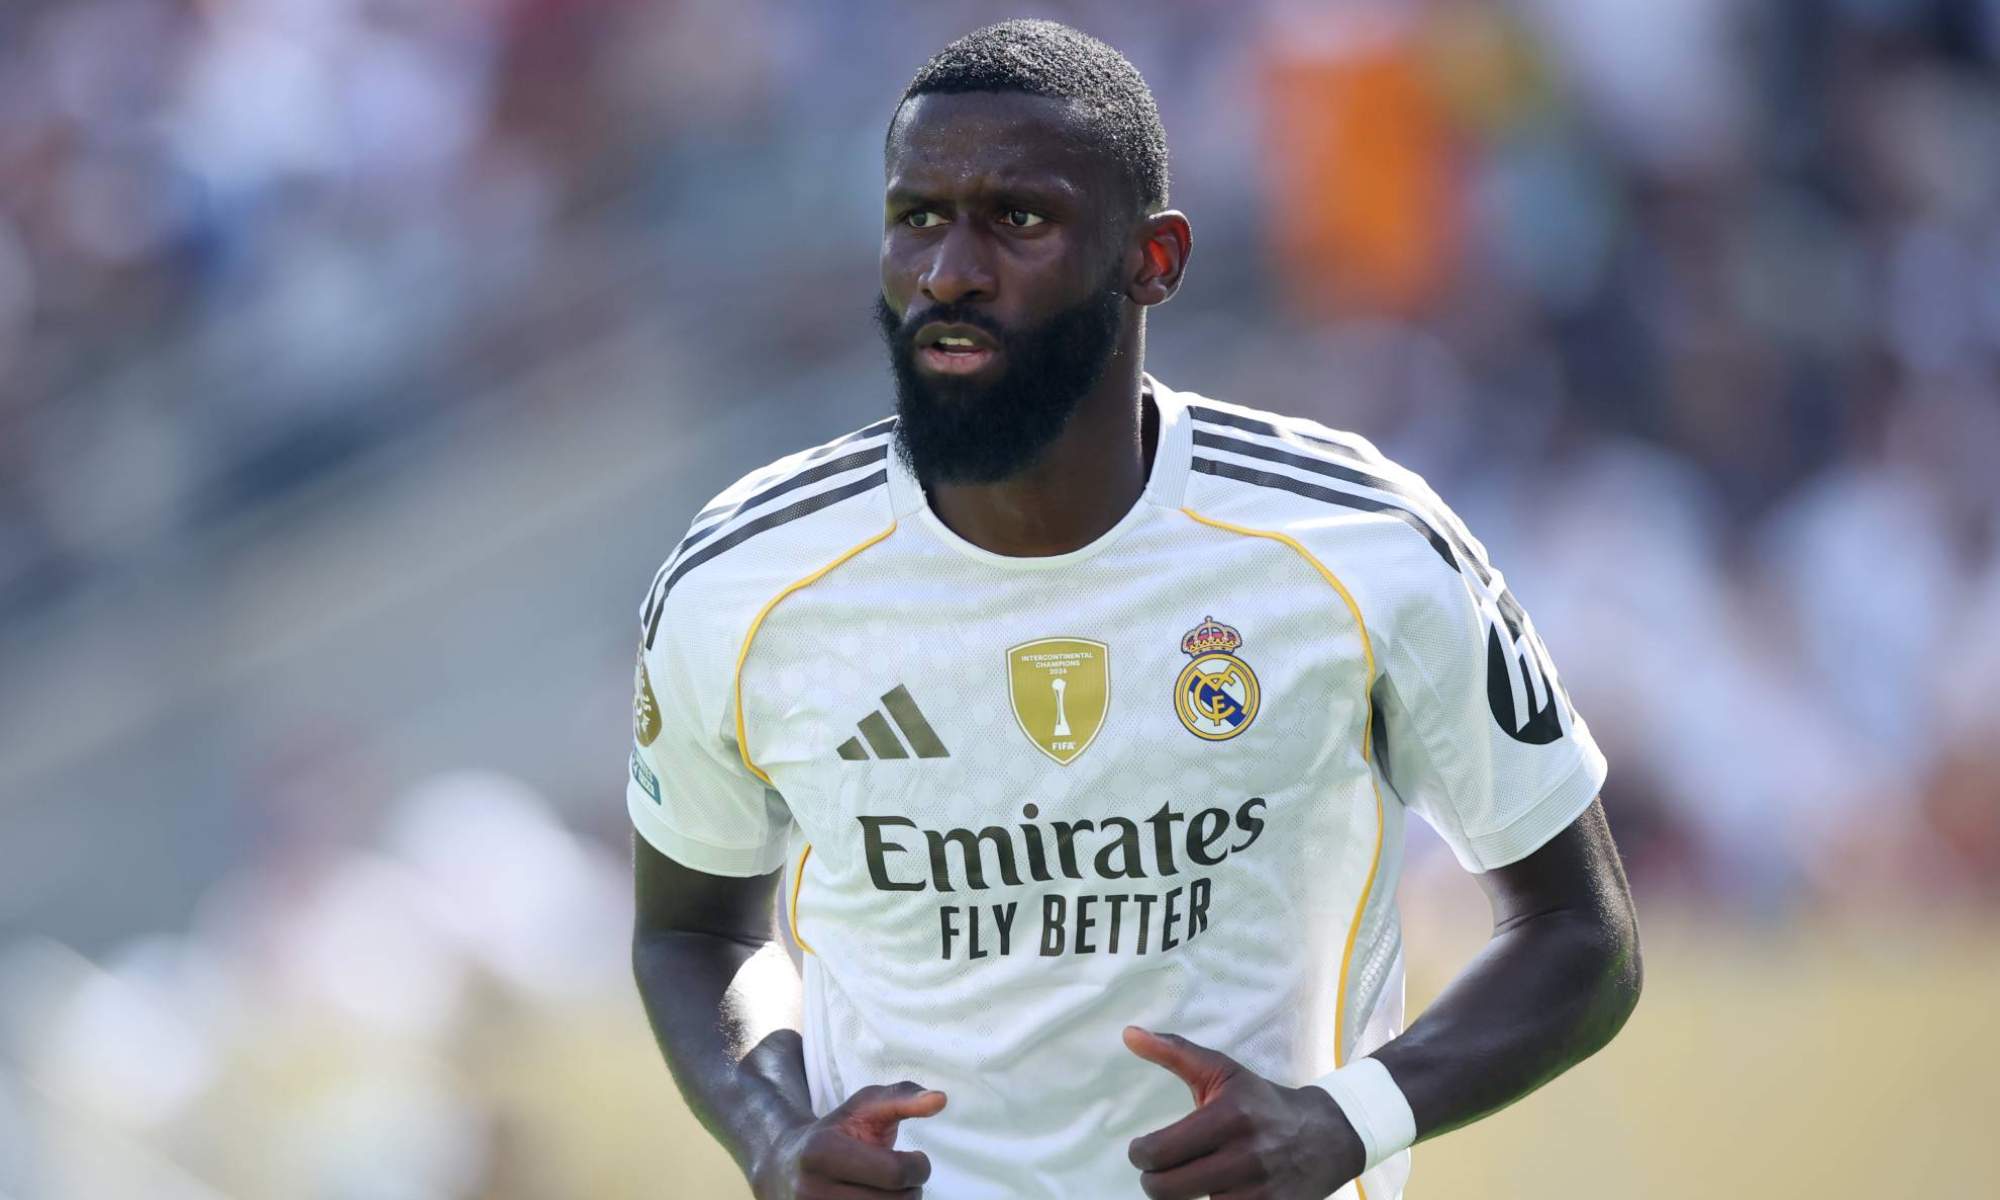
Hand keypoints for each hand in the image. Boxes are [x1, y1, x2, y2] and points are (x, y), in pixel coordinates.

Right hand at [751, 1081, 946, 1199]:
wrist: (787, 1165)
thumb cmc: (837, 1132)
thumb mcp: (865, 1106)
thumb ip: (903, 1097)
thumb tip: (939, 1099)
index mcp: (822, 1152)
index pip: (894, 1173)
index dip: (918, 1166)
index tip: (915, 1158)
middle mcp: (812, 1191)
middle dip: (912, 1190)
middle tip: (905, 1178)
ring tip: (892, 1191)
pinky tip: (880, 1199)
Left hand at [1124, 1026, 1362, 1199]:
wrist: (1325, 1136)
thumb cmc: (1261, 1101)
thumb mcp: (1222, 1071)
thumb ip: (1173, 1052)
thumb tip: (1129, 1034)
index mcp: (1228, 1116)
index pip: (1160, 1152)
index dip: (1141, 1155)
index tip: (1143, 1151)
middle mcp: (1245, 1156)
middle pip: (1167, 1189)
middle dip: (1154, 1180)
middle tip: (1159, 1170)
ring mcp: (1260, 1192)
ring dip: (1185, 1195)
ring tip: (1191, 1178)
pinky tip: (1216, 1189)